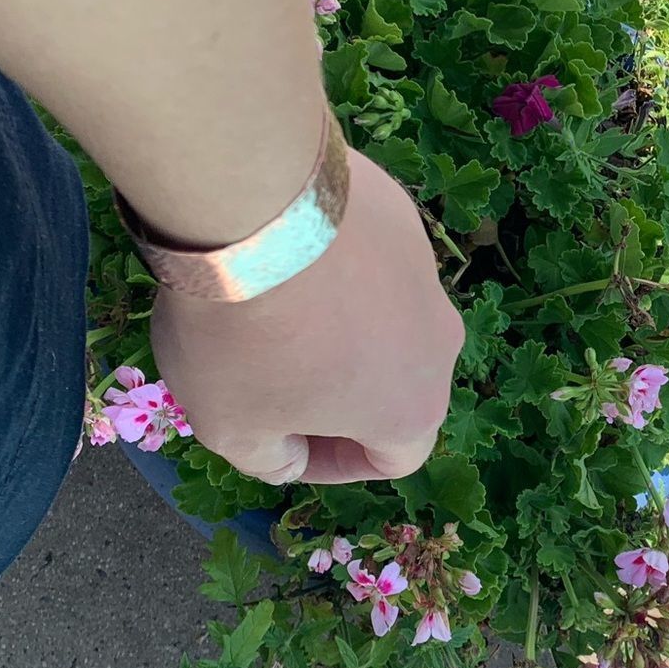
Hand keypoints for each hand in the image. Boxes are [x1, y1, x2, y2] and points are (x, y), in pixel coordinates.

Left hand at [150, 149, 464, 483]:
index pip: (395, 459)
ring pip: (384, 321)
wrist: (249, 203)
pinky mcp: (401, 216)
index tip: (287, 448)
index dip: (338, 464)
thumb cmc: (243, 338)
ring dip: (337, 332)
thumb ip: (269, 462)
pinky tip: (281, 257)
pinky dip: (333, 274)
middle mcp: (438, 341)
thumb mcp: (230, 428)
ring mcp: (425, 271)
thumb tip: (289, 456)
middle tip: (274, 384)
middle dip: (336, 397)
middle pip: (393, 386)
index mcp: (412, 407)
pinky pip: (371, 263)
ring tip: (271, 314)